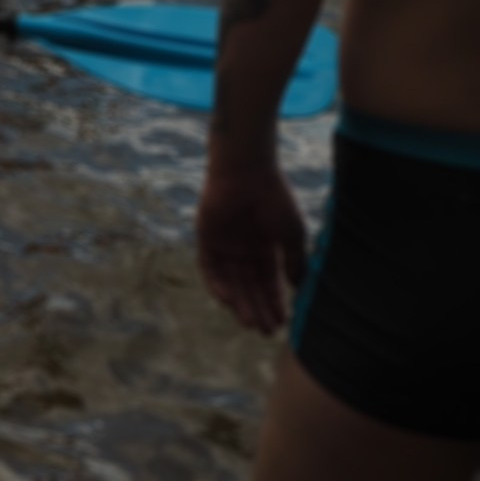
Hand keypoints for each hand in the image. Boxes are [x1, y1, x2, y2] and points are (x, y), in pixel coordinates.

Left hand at [197, 160, 308, 333]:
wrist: (248, 172)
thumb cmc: (274, 198)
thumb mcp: (291, 234)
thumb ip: (294, 261)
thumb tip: (297, 288)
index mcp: (264, 247)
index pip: (268, 282)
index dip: (275, 302)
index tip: (283, 323)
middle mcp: (243, 249)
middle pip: (249, 286)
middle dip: (258, 308)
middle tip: (266, 331)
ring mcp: (224, 244)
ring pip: (230, 281)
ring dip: (239, 303)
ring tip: (251, 323)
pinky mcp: (206, 238)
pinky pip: (208, 267)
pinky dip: (217, 284)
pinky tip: (229, 301)